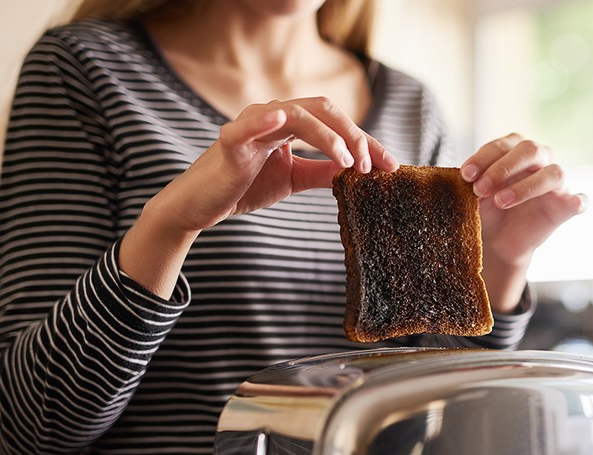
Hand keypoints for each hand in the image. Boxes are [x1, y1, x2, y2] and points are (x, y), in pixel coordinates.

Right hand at [152, 97, 398, 232]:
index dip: (366, 142)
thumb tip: (356, 170)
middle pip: (324, 111)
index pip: (336, 123)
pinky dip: (265, 122)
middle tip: (373, 165)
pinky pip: (249, 126)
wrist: (202, 206)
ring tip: (349, 161)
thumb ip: (322, 171)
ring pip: (298, 115)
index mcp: (290, 122)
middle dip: (355, 136)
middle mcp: (273, 115)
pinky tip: (281, 122)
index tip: (391, 165)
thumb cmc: (244, 186)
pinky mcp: (230, 141)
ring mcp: (251, 123)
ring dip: (329, 136)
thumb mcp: (293, 178)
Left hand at [460, 133, 586, 309]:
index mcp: (514, 149)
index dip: (483, 157)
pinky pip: (579, 200)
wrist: (496, 241)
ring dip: (526, 186)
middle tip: (478, 189)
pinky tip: (572, 203)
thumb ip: (470, 182)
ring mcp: (555, 182)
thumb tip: (458, 176)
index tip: (464, 175)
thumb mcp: (472, 194)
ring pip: (552, 173)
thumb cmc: (484, 209)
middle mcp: (539, 159)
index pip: (502, 145)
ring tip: (500, 202)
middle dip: (502, 168)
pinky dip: (577, 201)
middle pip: (530, 150)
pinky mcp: (565, 205)